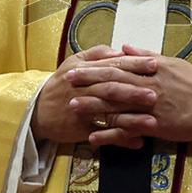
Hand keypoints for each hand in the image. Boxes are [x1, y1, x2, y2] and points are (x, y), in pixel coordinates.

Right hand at [30, 45, 157, 143]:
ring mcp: (81, 110)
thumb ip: (97, 54)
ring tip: (152, 122)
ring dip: (131, 119)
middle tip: (155, 95)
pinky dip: (120, 139)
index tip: (154, 64)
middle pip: (111, 89)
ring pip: (108, 114)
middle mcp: (83, 89)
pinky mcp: (80, 129)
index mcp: (84, 71)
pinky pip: (102, 135)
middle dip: (134, 92)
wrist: (36, 110)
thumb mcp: (74, 62)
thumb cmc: (60, 84)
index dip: (134, 65)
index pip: (112, 66)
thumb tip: (120, 50)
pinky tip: (138, 142)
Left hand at [66, 44, 191, 147]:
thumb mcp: (173, 64)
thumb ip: (146, 55)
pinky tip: (93, 138)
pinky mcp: (155, 126)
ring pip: (116, 105)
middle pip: (112, 82)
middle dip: (88, 82)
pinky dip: (110, 134)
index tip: (77, 66)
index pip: (118, 65)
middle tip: (67, 81)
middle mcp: (148, 85)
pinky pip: (128, 130)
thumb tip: (124, 47)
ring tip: (73, 106)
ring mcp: (150, 107)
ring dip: (93, 106)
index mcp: (152, 68)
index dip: (95, 66)